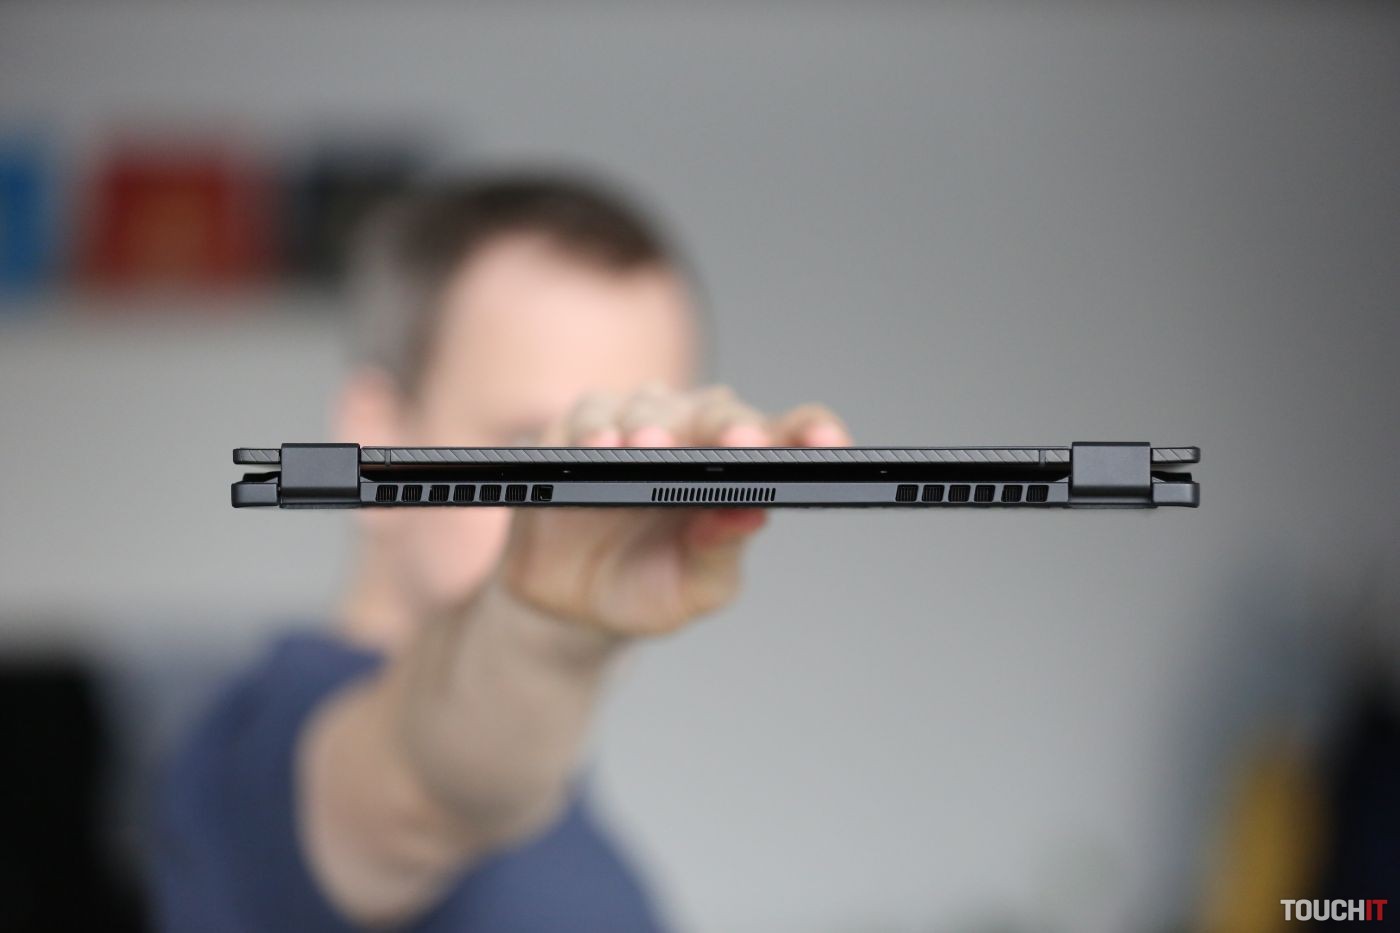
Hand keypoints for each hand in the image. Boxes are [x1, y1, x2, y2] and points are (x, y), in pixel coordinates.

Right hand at [498, 385, 849, 636]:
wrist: (569, 602)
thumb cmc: (648, 587)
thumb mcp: (693, 590)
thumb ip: (720, 554)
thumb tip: (751, 514)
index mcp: (739, 468)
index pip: (785, 435)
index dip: (811, 433)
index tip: (830, 446)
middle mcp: (692, 433)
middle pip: (720, 412)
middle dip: (731, 427)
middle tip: (740, 443)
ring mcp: (634, 423)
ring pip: (653, 405)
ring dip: (654, 425)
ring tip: (649, 447)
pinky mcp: (575, 429)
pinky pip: (588, 417)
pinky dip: (594, 428)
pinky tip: (601, 446)